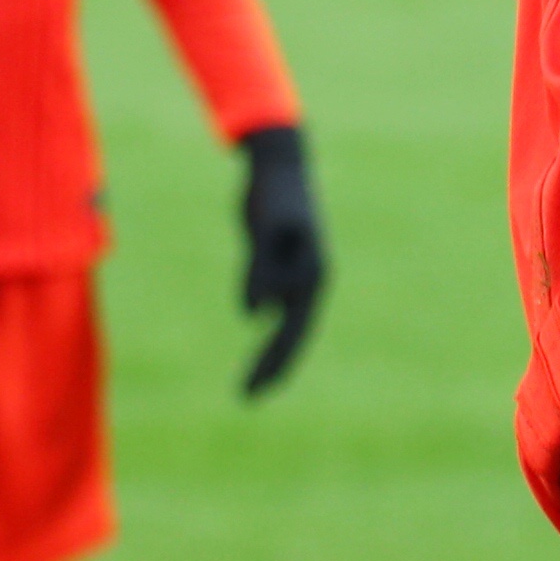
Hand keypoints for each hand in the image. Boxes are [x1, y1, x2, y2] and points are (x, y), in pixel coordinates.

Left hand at [237, 122, 327, 396]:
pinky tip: (255, 328)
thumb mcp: (265, 231)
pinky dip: (265, 317)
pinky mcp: (281, 258)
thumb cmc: (273, 194)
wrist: (277, 162)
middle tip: (248, 399)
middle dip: (273, 366)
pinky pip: (275, 298)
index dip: (274, 360)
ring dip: (270, 350)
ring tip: (251, 383)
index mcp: (312, 273)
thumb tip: (256, 316)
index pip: (292, 329)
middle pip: (294, 332)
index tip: (254, 387)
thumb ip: (261, 270)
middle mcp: (309, 276)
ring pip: (287, 319)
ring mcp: (298, 268)